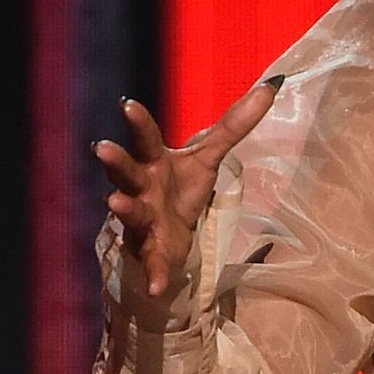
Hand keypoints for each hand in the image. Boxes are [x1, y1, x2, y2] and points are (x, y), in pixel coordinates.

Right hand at [91, 77, 284, 309]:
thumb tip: (272, 85)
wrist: (172, 234)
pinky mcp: (152, 252)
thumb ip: (236, 124)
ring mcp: (143, 221)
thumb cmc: (181, 188)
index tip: (127, 103)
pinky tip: (158, 287)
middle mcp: (141, 188)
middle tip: (101, 147)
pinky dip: (154, 275)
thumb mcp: (210, 156)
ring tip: (112, 200)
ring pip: (129, 212)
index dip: (137, 122)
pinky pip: (151, 264)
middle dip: (115, 161)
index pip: (145, 138)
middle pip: (125, 171)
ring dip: (122, 207)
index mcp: (154, 162)